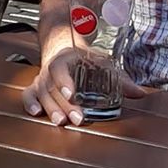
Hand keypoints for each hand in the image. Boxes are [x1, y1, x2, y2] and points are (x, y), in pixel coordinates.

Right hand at [23, 45, 148, 126]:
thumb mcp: (102, 62)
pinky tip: (36, 113)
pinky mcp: (36, 87)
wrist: (63, 46)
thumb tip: (139, 93)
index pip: (59, 68)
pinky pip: (28, 95)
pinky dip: (29, 103)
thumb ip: (119, 79)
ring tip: (60, 122)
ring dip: (50, 108)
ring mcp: (41, 79)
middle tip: (77, 119)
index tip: (71, 94)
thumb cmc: (84, 57)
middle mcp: (49, 69)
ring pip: (41, 94)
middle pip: (52, 87)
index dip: (64, 81)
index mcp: (64, 59)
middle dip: (64, 105)